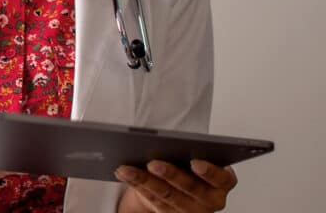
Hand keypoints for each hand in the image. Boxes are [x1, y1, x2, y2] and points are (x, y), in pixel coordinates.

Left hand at [115, 160, 237, 211]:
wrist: (183, 188)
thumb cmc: (192, 165)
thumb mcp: (197, 158)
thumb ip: (190, 151)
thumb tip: (166, 142)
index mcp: (224, 183)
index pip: (221, 178)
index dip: (209, 171)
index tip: (194, 162)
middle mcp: (211, 201)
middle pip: (189, 187)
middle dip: (170, 175)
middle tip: (153, 163)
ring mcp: (191, 211)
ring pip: (166, 196)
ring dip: (144, 181)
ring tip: (127, 168)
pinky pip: (152, 200)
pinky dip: (137, 186)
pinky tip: (123, 174)